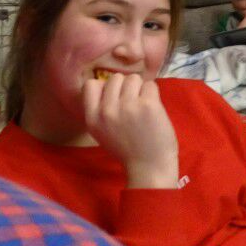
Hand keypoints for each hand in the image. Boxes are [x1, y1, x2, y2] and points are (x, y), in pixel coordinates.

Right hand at [83, 74, 178, 188]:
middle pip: (115, 78)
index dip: (105, 86)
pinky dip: (153, 94)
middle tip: (132, 103)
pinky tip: (153, 109)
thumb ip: (100, 109)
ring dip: (140, 89)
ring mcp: (128, 106)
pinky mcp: (147, 105)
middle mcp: (107, 110)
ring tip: (142, 106)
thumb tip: (106, 83)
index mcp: (92, 118)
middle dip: (126, 87)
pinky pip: (150, 85)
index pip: (91, 84)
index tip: (115, 97)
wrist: (149, 167)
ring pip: (133, 78)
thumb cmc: (127, 149)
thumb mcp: (102, 132)